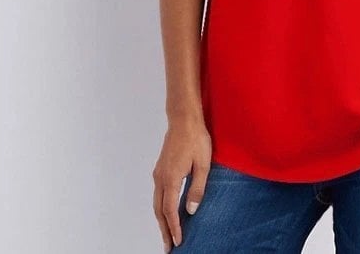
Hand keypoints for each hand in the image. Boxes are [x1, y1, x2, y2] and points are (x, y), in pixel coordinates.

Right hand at [152, 116, 211, 251]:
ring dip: (161, 220)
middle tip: (168, 247)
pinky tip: (168, 211)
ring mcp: (159, 173)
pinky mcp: (161, 168)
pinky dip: (161, 207)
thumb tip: (191, 211)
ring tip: (167, 234)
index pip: (170, 211)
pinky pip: (158, 194)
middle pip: (159, 211)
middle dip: (164, 230)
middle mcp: (160, 178)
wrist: (184, 119)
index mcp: (171, 179)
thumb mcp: (203, 164)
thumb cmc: (196, 138)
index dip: (174, 228)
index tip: (178, 243)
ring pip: (156, 203)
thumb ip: (197, 188)